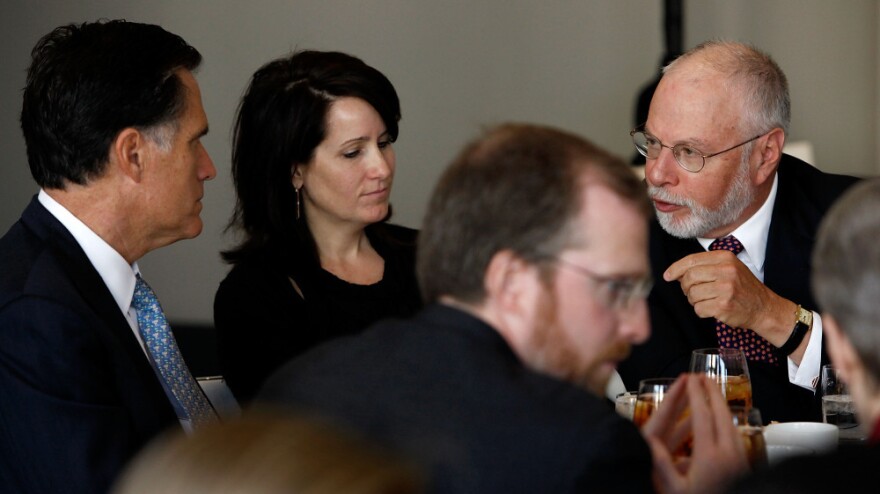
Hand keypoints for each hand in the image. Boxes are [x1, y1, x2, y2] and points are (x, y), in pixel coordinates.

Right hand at [642, 374, 748, 493]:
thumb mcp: (675, 490)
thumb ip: (661, 465)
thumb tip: (647, 442)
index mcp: (709, 455)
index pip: (702, 415)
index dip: (695, 394)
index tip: (689, 378)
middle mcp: (727, 451)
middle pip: (721, 413)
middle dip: (711, 391)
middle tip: (702, 375)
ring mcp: (739, 457)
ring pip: (731, 421)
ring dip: (720, 403)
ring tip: (711, 391)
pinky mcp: (744, 465)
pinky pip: (735, 433)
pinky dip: (727, 419)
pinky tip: (721, 420)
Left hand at [664, 250, 793, 344]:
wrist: (764, 308)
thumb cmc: (742, 288)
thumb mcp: (728, 268)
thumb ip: (705, 266)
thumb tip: (675, 272)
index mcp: (725, 258)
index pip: (691, 260)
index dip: (675, 268)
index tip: (667, 276)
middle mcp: (726, 271)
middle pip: (689, 277)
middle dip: (685, 287)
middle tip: (691, 292)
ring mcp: (725, 288)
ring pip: (692, 294)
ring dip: (694, 301)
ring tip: (707, 300)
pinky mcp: (723, 305)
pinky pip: (698, 309)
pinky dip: (701, 311)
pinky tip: (712, 309)